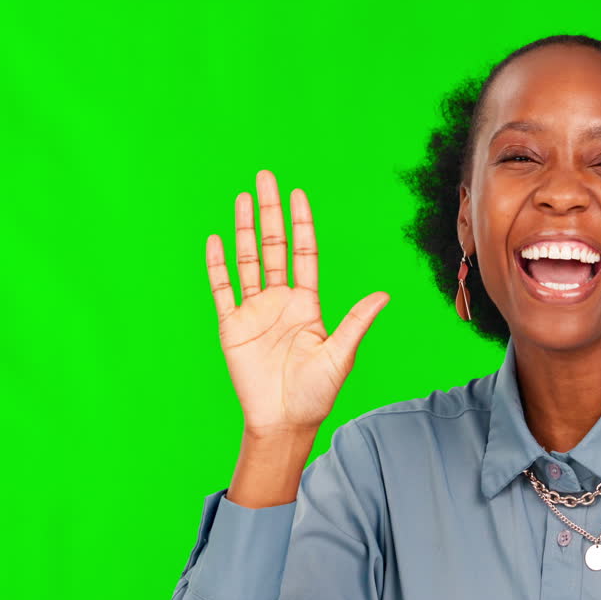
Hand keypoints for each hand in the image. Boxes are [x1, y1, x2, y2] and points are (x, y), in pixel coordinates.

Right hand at [205, 169, 388, 435]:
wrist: (284, 421)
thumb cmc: (316, 393)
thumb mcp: (340, 354)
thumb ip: (356, 321)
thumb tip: (384, 294)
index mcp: (307, 304)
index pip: (304, 253)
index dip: (301, 224)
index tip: (297, 194)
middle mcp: (280, 301)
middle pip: (273, 247)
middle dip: (269, 213)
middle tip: (265, 178)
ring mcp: (255, 311)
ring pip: (247, 260)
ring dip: (243, 229)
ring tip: (242, 197)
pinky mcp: (232, 326)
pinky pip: (223, 289)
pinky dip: (217, 265)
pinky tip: (216, 239)